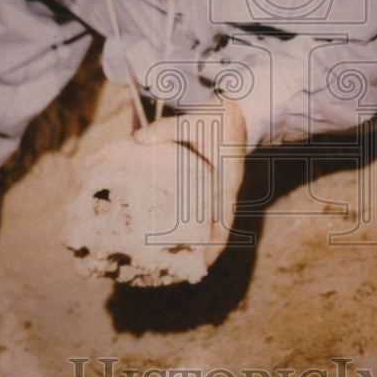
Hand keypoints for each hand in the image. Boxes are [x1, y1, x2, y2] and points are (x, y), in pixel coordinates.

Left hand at [135, 93, 246, 265]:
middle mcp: (226, 190)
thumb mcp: (195, 120)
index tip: (202, 266)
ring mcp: (221, 188)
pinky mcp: (214, 182)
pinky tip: (172, 226)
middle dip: (201, 251)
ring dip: (197, 239)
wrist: (238, 108)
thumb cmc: (219, 117)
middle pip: (217, 229)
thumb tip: (137, 140)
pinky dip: (192, 220)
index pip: (224, 221)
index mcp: (226, 181)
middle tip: (178, 268)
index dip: (215, 245)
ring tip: (172, 255)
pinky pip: (205, 208)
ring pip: (212, 221)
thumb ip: (167, 129)